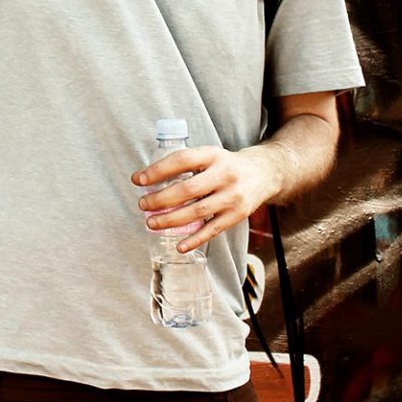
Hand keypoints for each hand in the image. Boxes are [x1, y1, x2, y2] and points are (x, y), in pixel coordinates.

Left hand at [132, 145, 285, 251]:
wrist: (263, 173)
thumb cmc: (226, 165)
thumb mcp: (209, 155)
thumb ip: (185, 164)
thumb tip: (147, 179)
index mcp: (213, 155)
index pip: (181, 160)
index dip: (157, 170)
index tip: (138, 180)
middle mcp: (225, 175)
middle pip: (187, 190)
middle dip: (161, 199)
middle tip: (143, 204)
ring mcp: (232, 197)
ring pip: (197, 212)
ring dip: (171, 220)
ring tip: (151, 222)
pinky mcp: (237, 216)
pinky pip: (213, 230)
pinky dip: (195, 240)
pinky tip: (178, 245)